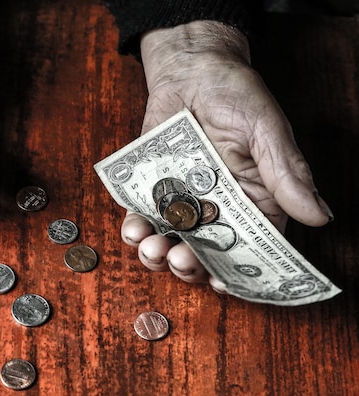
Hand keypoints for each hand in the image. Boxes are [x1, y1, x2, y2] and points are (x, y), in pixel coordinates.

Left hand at [122, 21, 332, 290]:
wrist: (191, 69)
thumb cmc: (236, 95)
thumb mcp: (266, 131)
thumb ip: (286, 173)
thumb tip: (319, 215)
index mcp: (253, 200)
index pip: (249, 247)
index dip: (237, 272)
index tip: (222, 285)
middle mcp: (218, 206)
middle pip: (205, 251)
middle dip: (190, 265)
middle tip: (181, 260)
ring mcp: (183, 199)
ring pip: (171, 239)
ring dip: (159, 253)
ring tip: (153, 248)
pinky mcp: (153, 187)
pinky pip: (142, 215)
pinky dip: (135, 227)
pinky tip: (133, 228)